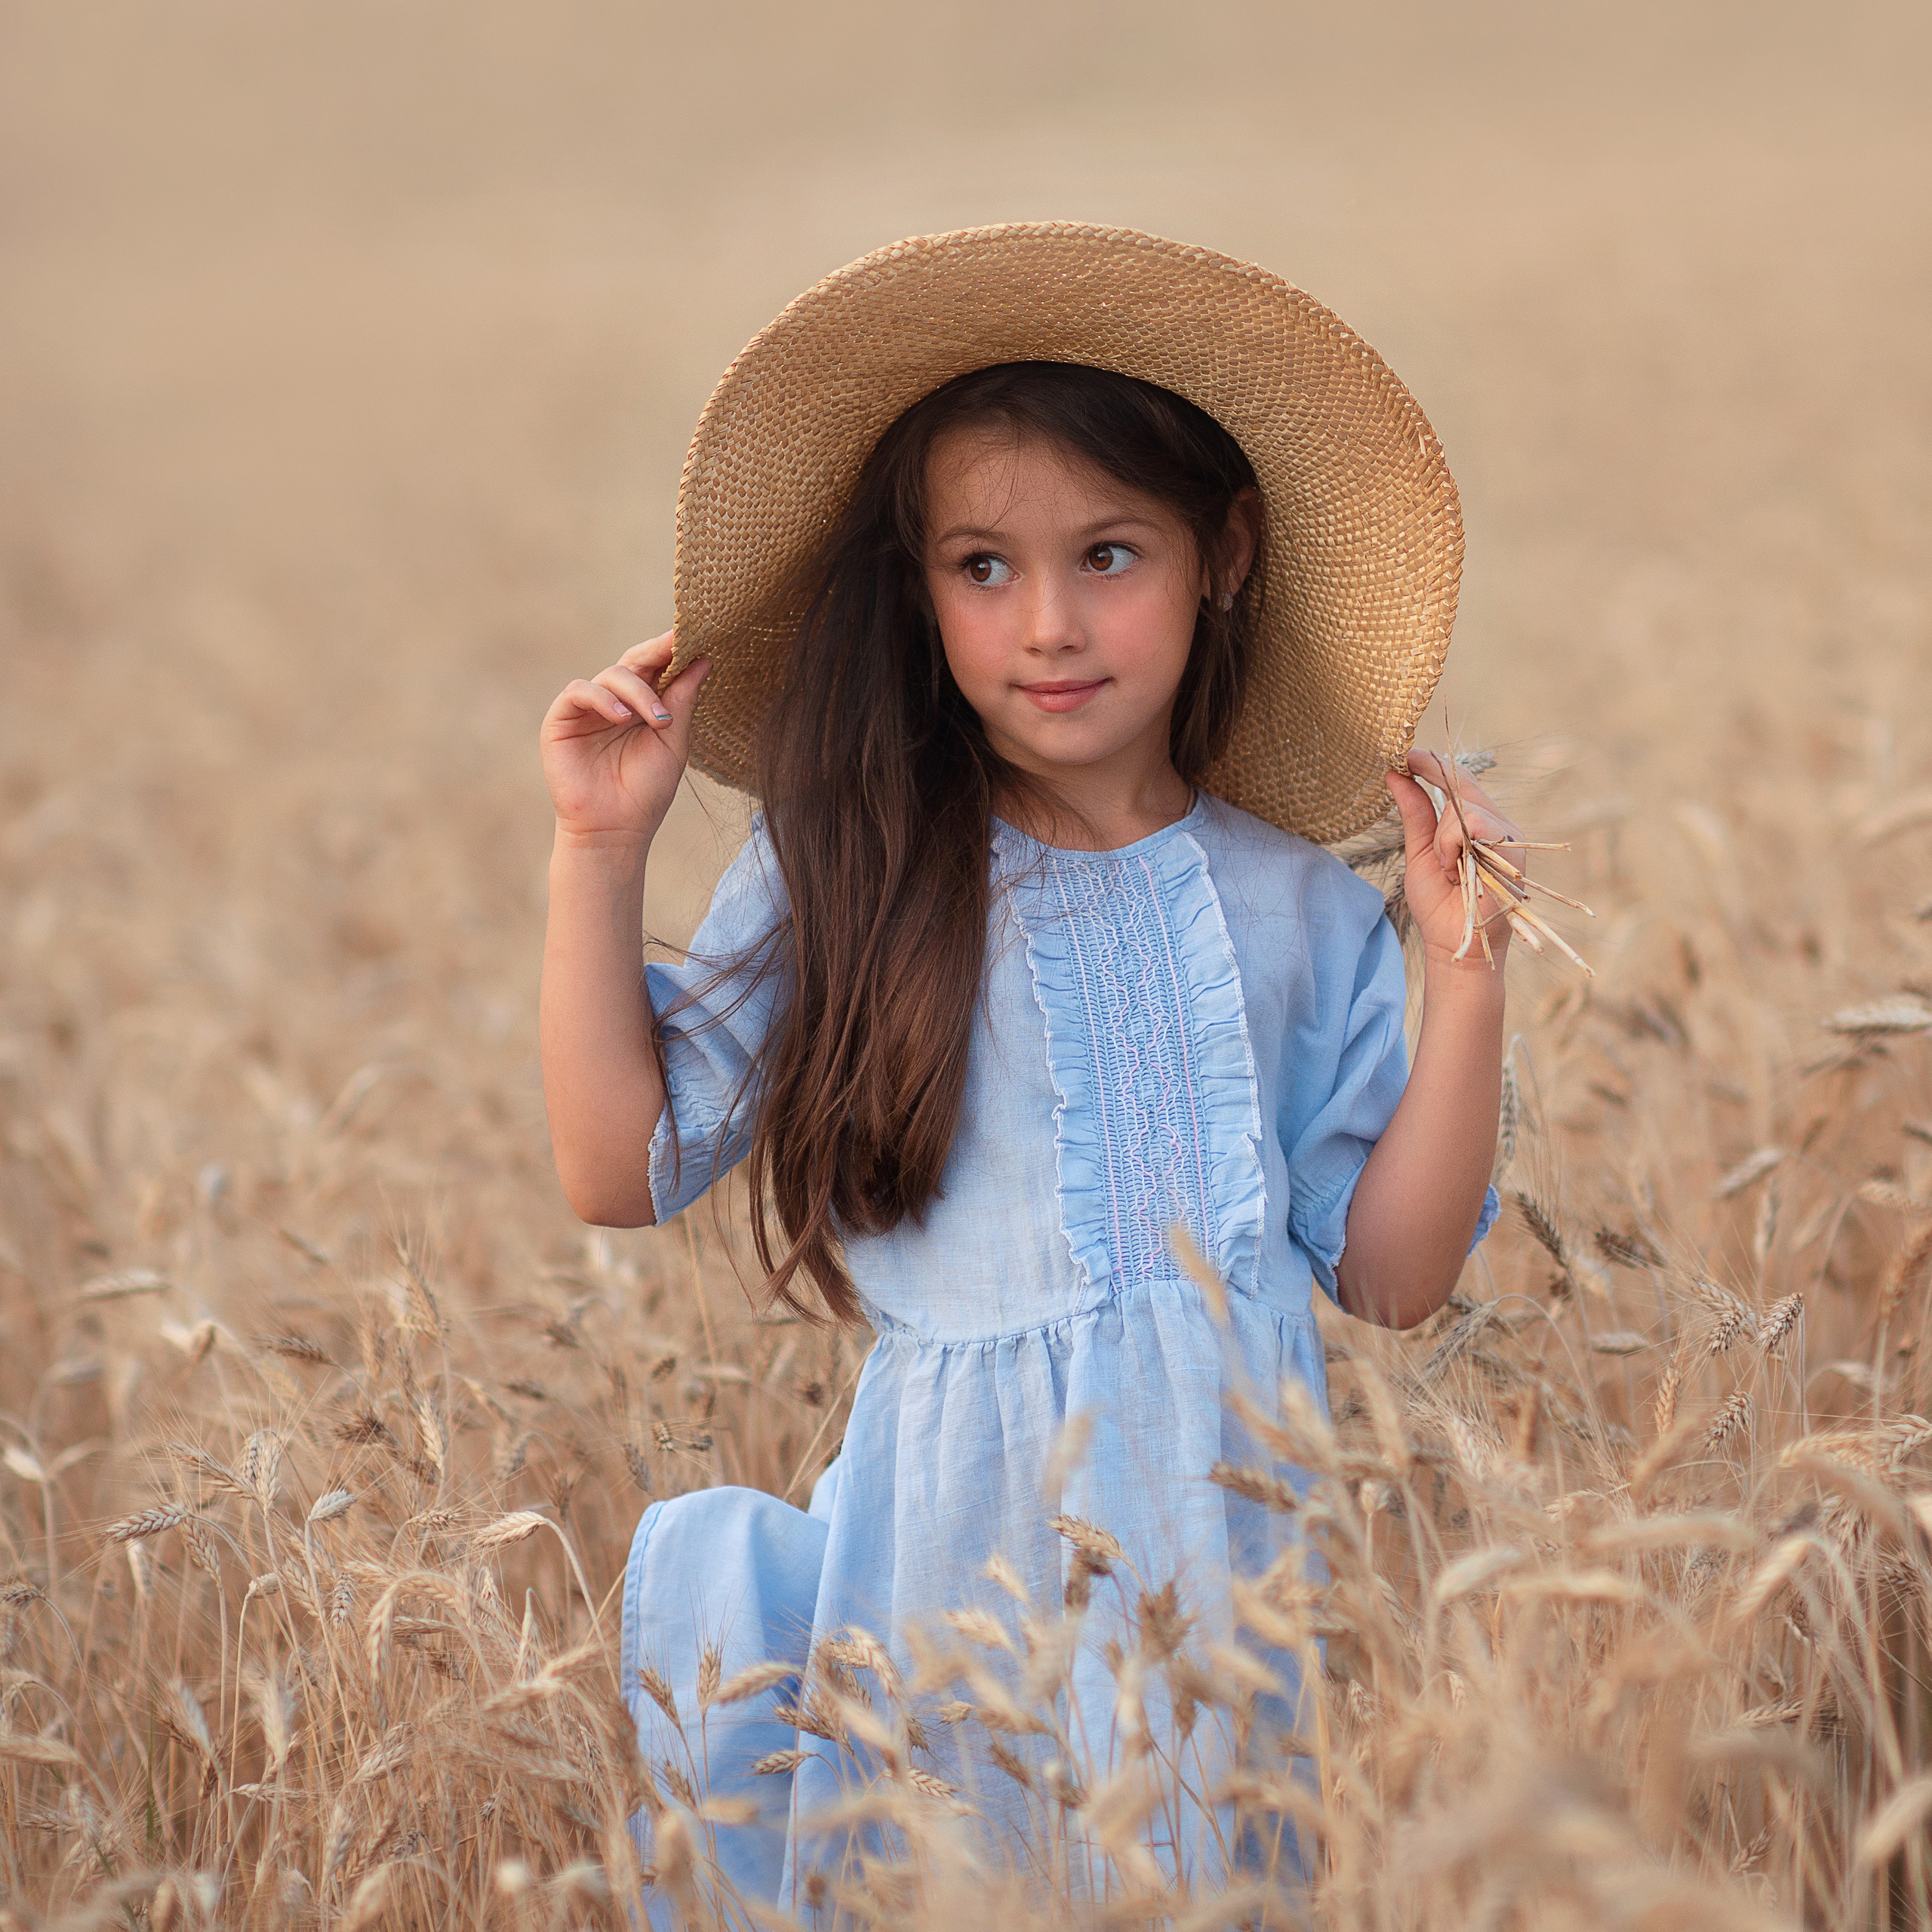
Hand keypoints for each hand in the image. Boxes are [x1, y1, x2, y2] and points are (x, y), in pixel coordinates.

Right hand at [539, 632, 710, 845]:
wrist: (615, 830)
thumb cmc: (645, 792)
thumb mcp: (673, 742)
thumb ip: (683, 700)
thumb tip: (704, 660)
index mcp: (642, 705)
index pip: (657, 667)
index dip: (673, 650)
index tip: (696, 635)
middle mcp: (615, 701)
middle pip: (635, 660)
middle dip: (657, 652)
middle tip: (678, 644)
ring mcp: (587, 708)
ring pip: (612, 675)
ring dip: (639, 692)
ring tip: (658, 720)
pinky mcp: (561, 719)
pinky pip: (580, 691)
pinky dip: (603, 699)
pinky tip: (623, 718)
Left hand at [1385, 750, 1523, 968]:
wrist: (1453, 943)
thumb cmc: (1438, 904)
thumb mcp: (1419, 852)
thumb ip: (1414, 813)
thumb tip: (1395, 775)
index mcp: (1476, 823)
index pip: (1458, 780)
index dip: (1433, 763)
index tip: (1406, 752)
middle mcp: (1495, 824)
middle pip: (1463, 783)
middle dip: (1434, 778)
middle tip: (1408, 764)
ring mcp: (1506, 836)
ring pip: (1467, 805)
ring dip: (1443, 835)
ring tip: (1445, 867)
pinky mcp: (1512, 850)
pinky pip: (1475, 825)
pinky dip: (1454, 845)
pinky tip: (1454, 870)